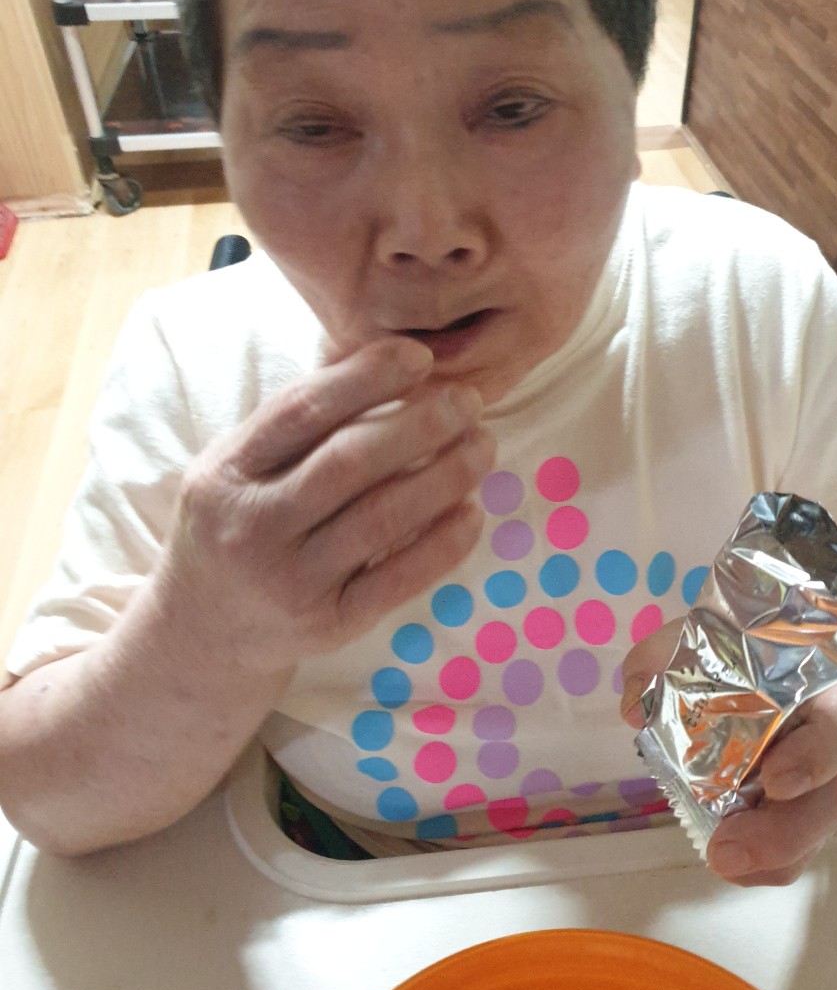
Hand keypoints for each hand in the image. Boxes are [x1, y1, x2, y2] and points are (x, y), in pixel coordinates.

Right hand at [155, 338, 494, 673]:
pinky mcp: (326, 624)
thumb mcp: (237, 467)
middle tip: (469, 402)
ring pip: (381, 520)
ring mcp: (288, 581)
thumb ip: (297, 423)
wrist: (199, 633)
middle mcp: (252, 525)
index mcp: (227, 471)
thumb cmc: (236, 524)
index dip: (365, 377)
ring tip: (483, 446)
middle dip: (419, 425)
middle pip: (348, 463)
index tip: (421, 356)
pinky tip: (473, 511)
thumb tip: (385, 360)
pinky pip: (397, 579)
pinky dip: (443, 543)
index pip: (300, 410)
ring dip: (444, 477)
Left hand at [620, 619, 836, 885]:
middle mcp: (836, 740)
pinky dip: (764, 865)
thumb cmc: (738, 655)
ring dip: (774, 854)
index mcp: (819, 687)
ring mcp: (827, 783)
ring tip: (721, 859)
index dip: (816, 755)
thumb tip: (635, 710)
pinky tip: (729, 862)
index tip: (775, 780)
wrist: (774, 671)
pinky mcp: (807, 816)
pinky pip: (799, 852)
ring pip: (822, 832)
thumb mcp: (698, 640)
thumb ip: (660, 658)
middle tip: (727, 846)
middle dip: (789, 830)